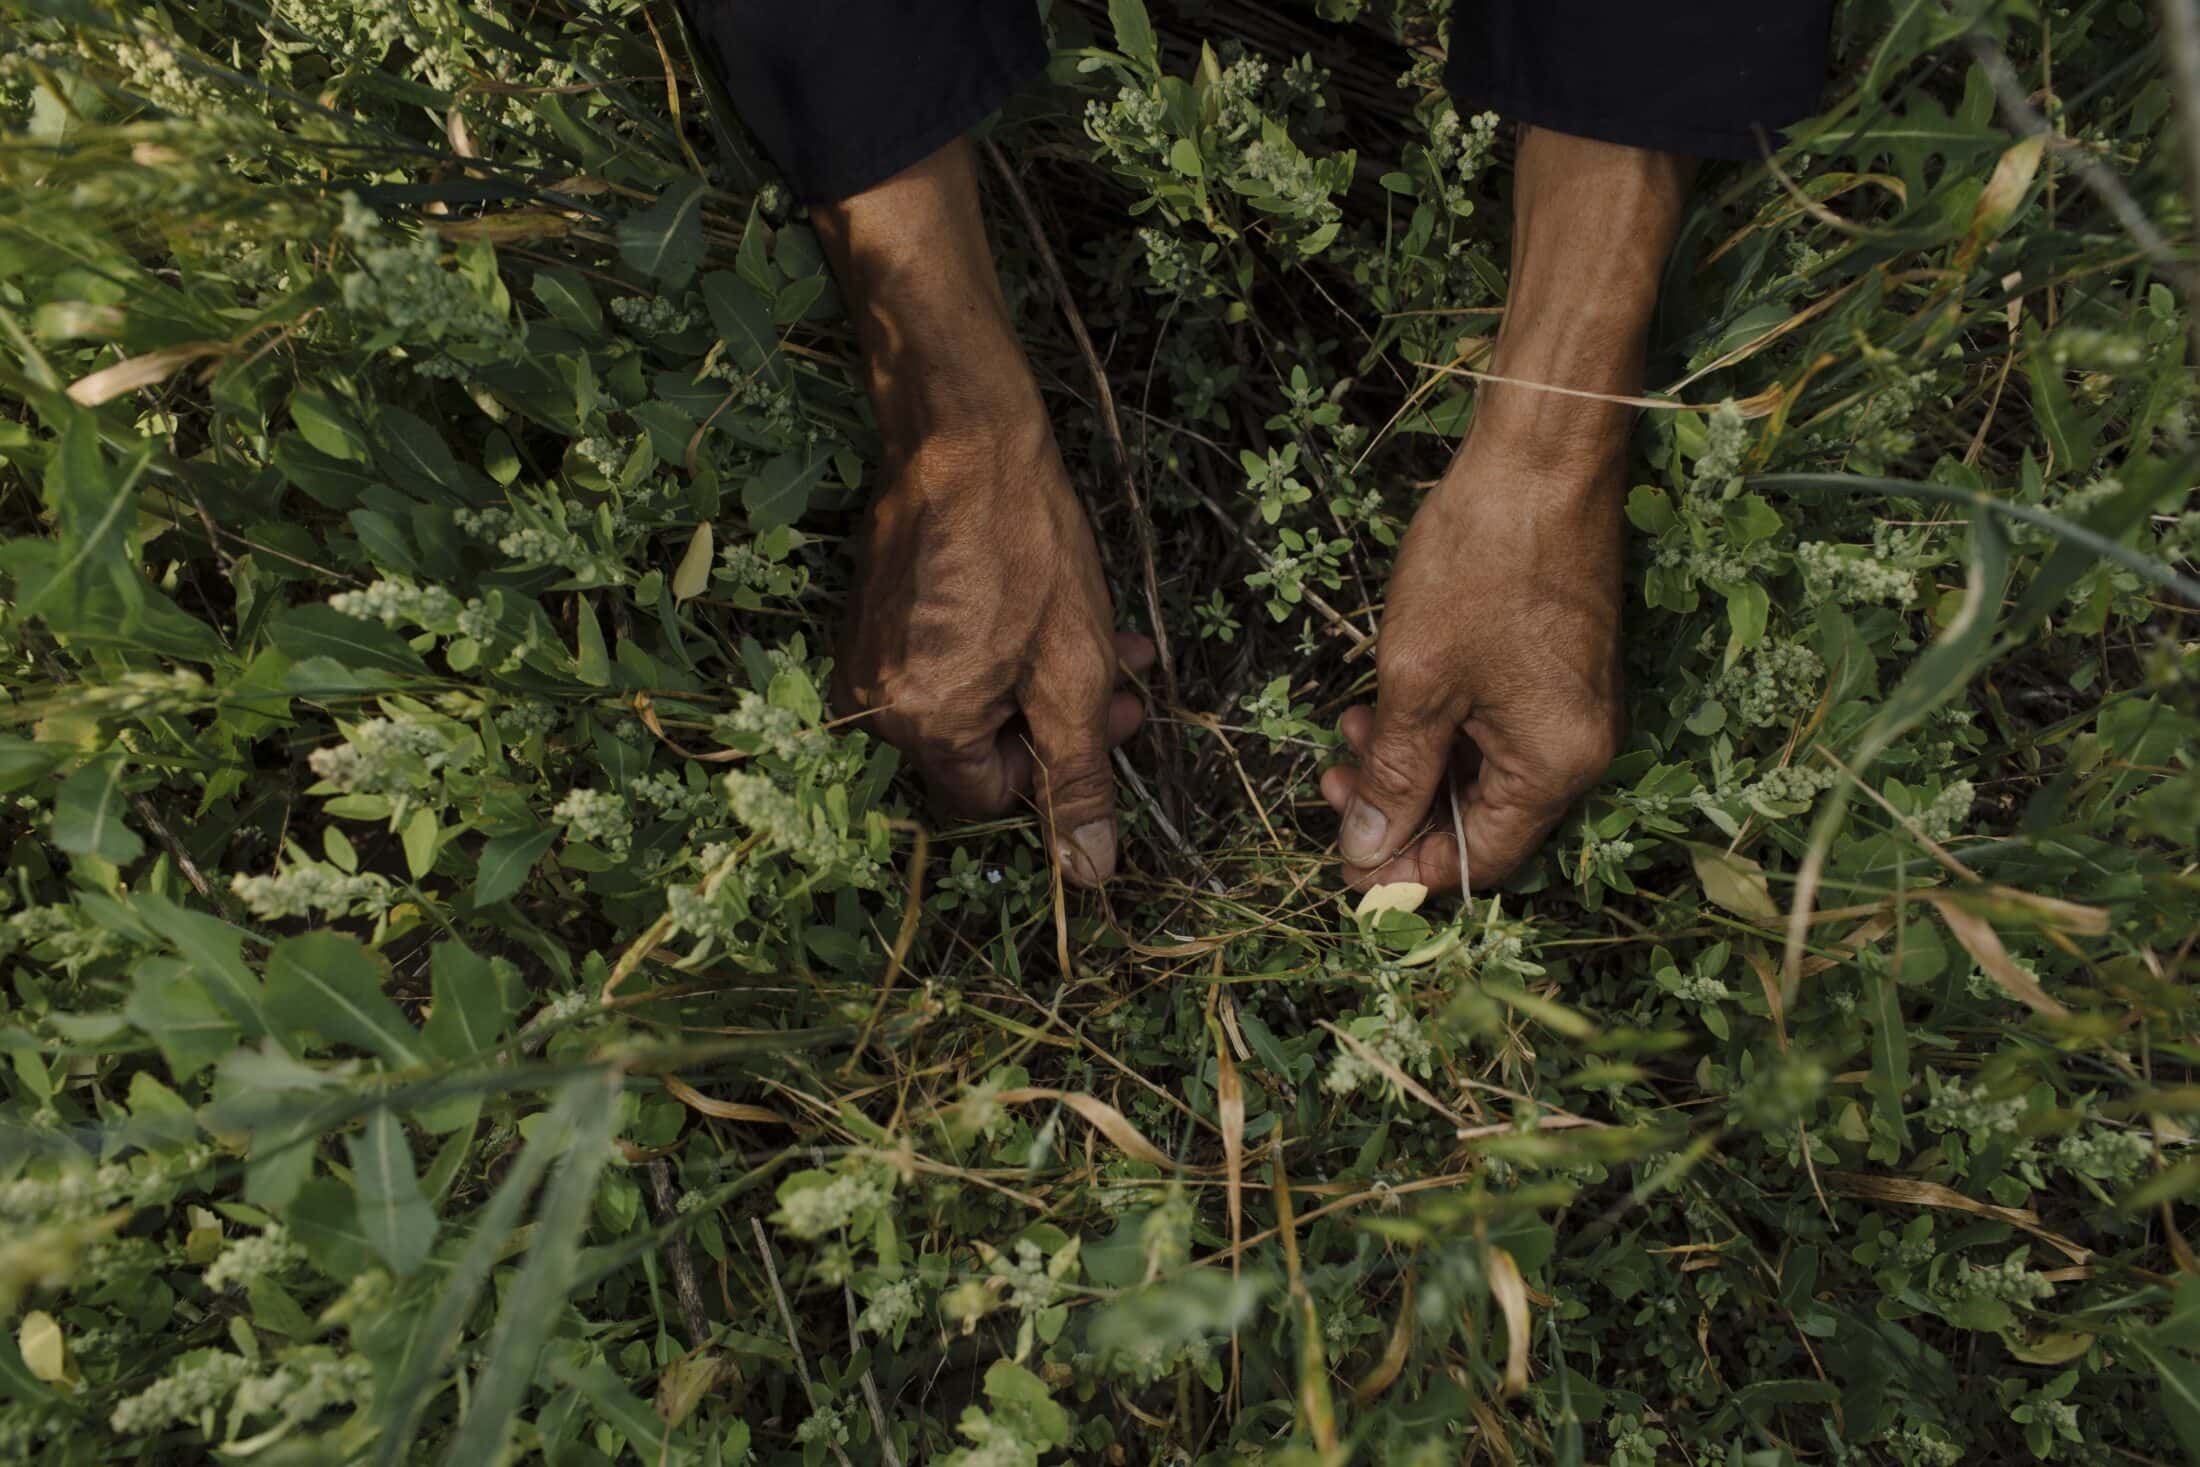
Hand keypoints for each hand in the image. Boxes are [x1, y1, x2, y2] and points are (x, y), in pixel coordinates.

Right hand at [815, 138, 1145, 885]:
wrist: (964, 433)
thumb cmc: (1025, 545)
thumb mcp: (1074, 673)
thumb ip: (1080, 779)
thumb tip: (1090, 875)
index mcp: (921, 726)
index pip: (995, 796)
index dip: (1061, 764)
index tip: (1111, 718)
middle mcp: (876, 700)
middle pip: (982, 747)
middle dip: (1061, 717)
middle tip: (1125, 677)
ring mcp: (867, 652)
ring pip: (973, 698)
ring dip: (1041, 677)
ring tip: (1102, 632)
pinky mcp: (873, 612)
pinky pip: (943, 656)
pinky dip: (1000, 646)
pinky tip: (1050, 608)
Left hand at [1322, 441, 1622, 890]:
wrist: (1541, 460)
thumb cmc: (1481, 563)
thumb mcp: (1418, 681)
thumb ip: (1395, 775)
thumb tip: (1369, 853)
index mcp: (1556, 764)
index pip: (1481, 858)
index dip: (1409, 869)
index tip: (1349, 869)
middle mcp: (1579, 747)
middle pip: (1483, 819)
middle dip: (1401, 810)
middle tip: (1332, 789)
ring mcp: (1573, 707)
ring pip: (1483, 771)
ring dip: (1412, 765)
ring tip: (1346, 737)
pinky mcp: (1559, 670)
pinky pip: (1496, 729)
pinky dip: (1441, 729)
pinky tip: (1384, 709)